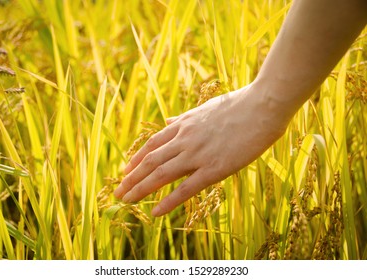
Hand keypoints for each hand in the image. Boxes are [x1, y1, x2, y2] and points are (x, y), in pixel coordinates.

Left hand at [114, 83, 288, 215]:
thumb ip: (184, 118)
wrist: (263, 105)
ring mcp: (198, 154)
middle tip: (118, 191)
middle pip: (150, 161)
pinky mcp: (215, 168)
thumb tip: (167, 121)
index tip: (125, 170)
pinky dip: (168, 201)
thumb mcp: (205, 108)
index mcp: (184, 124)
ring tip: (126, 200)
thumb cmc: (238, 105)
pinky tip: (155, 213)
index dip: (136, 159)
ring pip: (161, 174)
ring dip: (141, 189)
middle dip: (131, 177)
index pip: (151, 144)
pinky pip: (186, 188)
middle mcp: (185, 139)